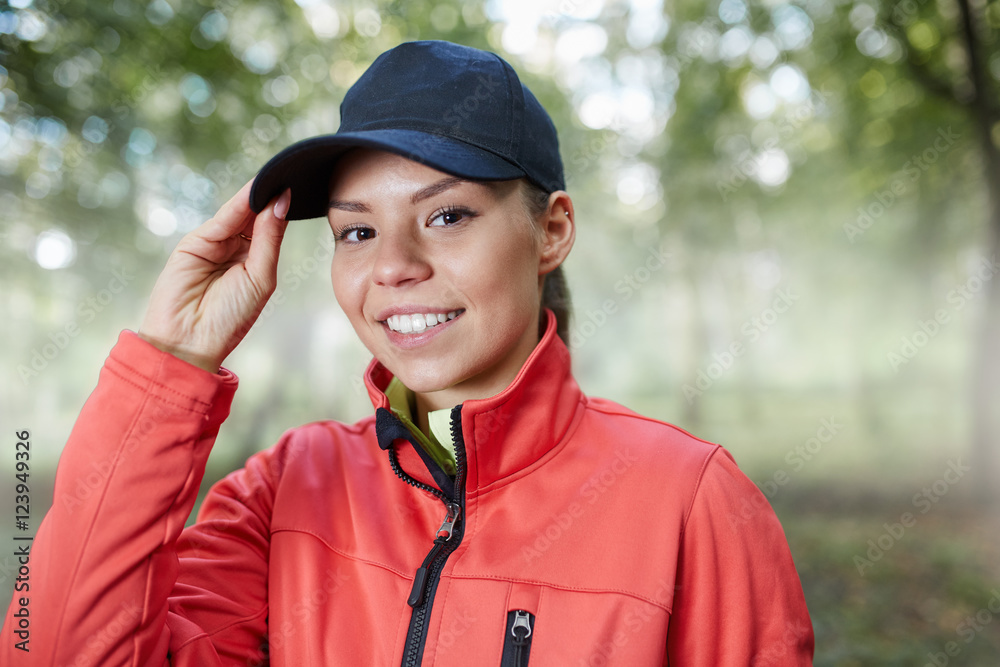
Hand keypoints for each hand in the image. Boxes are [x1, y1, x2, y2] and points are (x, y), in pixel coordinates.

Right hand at [138, 180, 291, 372]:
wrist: (190, 340)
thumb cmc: (229, 318)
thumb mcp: (260, 276)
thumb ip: (270, 238)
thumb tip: (282, 202)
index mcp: (255, 261)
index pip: (271, 226)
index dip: (283, 208)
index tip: (301, 186)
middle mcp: (235, 249)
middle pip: (256, 216)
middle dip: (272, 197)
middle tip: (292, 172)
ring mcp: (214, 244)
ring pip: (240, 214)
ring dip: (258, 195)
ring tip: (278, 177)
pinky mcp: (195, 242)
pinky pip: (222, 219)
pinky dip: (238, 204)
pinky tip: (255, 191)